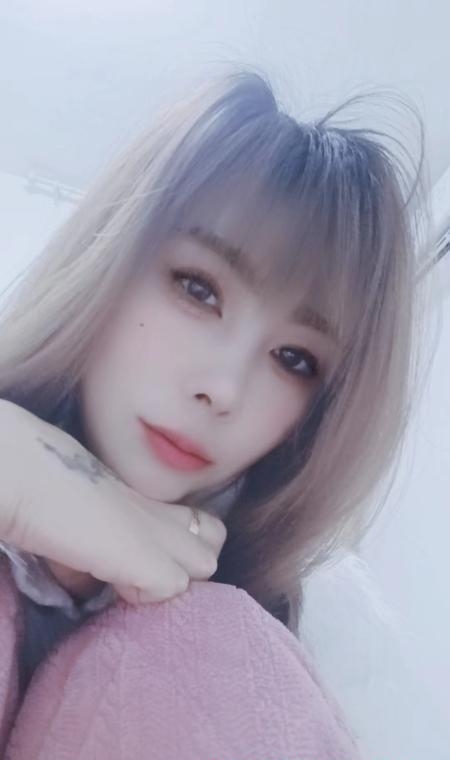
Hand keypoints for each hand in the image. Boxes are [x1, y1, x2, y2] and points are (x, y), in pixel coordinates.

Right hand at [0, 400, 226, 604]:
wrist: (28, 475)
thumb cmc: (41, 491)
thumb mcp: (75, 526)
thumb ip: (88, 559)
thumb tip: (85, 589)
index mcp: (140, 500)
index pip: (193, 521)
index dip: (178, 548)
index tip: (142, 564)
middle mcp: (157, 511)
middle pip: (214, 534)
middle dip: (192, 562)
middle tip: (151, 578)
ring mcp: (158, 533)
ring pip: (207, 561)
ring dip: (177, 582)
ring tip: (137, 587)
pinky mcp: (148, 557)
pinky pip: (175, 585)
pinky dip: (151, 597)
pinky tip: (120, 590)